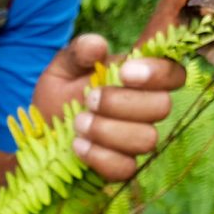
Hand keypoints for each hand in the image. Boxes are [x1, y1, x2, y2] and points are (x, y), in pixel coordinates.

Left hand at [31, 33, 185, 180]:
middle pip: (162, 107)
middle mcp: (145, 111)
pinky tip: (78, 145)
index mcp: (140, 80)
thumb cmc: (58, 96)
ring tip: (78, 123)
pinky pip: (126, 168)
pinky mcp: (122, 167)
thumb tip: (97, 45)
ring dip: (108, 130)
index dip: (158, 73)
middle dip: (122, 103)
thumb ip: (79, 52)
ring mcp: (135, 141)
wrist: (40, 133)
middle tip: (89, 100)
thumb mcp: (62, 68)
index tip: (124, 73)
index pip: (173, 74)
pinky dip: (100, 156)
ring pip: (146, 139)